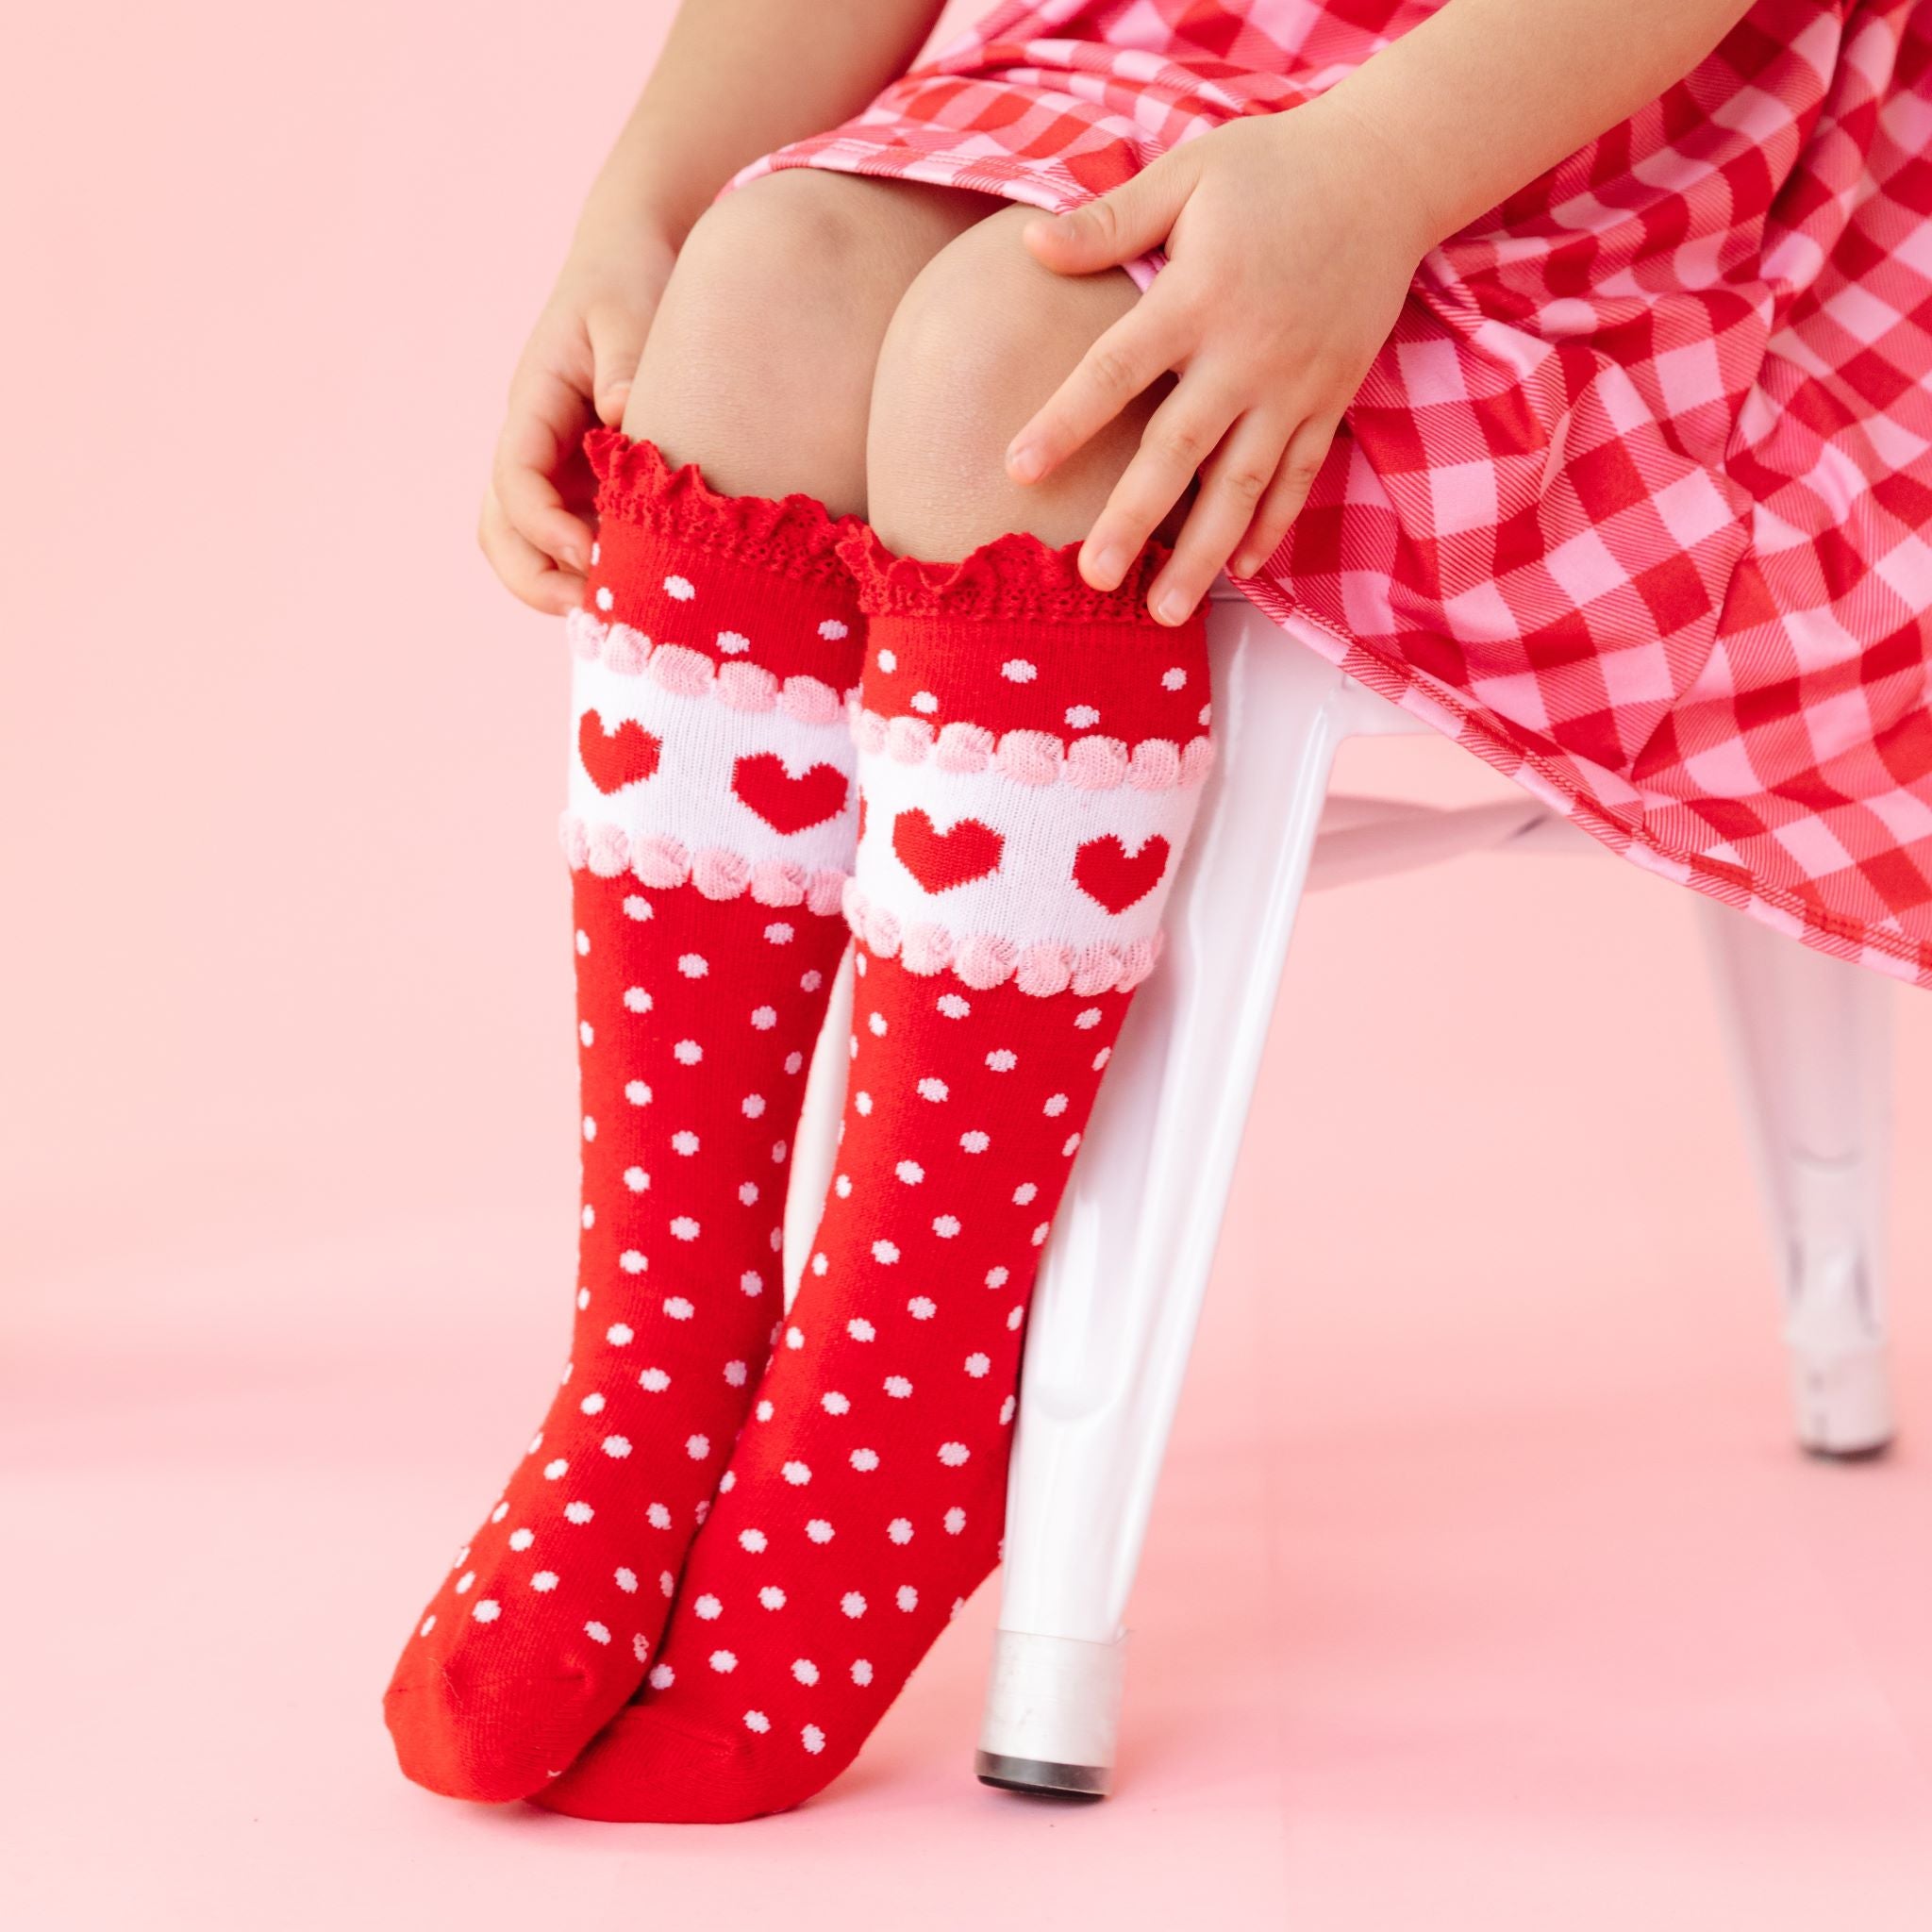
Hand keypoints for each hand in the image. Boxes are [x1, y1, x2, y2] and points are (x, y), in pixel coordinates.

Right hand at [479, 209, 677, 613]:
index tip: (592, 552)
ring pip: (531, 545)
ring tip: (623, 612)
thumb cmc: (631, 280)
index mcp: (534, 405)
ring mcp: (558, 469)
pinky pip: (577, 540)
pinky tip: (647, 586)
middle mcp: (536, 445)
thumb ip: (626, 361)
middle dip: (538, 578)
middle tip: (598, 612)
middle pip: (502, 530)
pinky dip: (599, 571)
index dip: (544, 526)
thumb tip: (627, 417)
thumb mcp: (628, 309)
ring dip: (563, 584)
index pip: (514, 479)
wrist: (638, 260)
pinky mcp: (589, 484)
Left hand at [1007, 101, 1432, 623]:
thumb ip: (1111, 221)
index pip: (1115, 370)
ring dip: (1203, 554)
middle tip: (1094, 579)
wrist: (1387, 174)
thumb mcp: (1187, 175)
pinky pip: (1299, 476)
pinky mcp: (1331, 399)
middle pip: (1179, 450)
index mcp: (1197, 296)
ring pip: (1242, 484)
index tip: (1017, 470)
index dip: (1066, 421)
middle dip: (1135, 519)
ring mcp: (1294, 385)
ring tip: (1162, 611)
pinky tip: (1239, 570)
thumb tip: (1030, 245)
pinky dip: (1271, 526)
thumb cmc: (1273, 169)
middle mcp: (1245, 353)